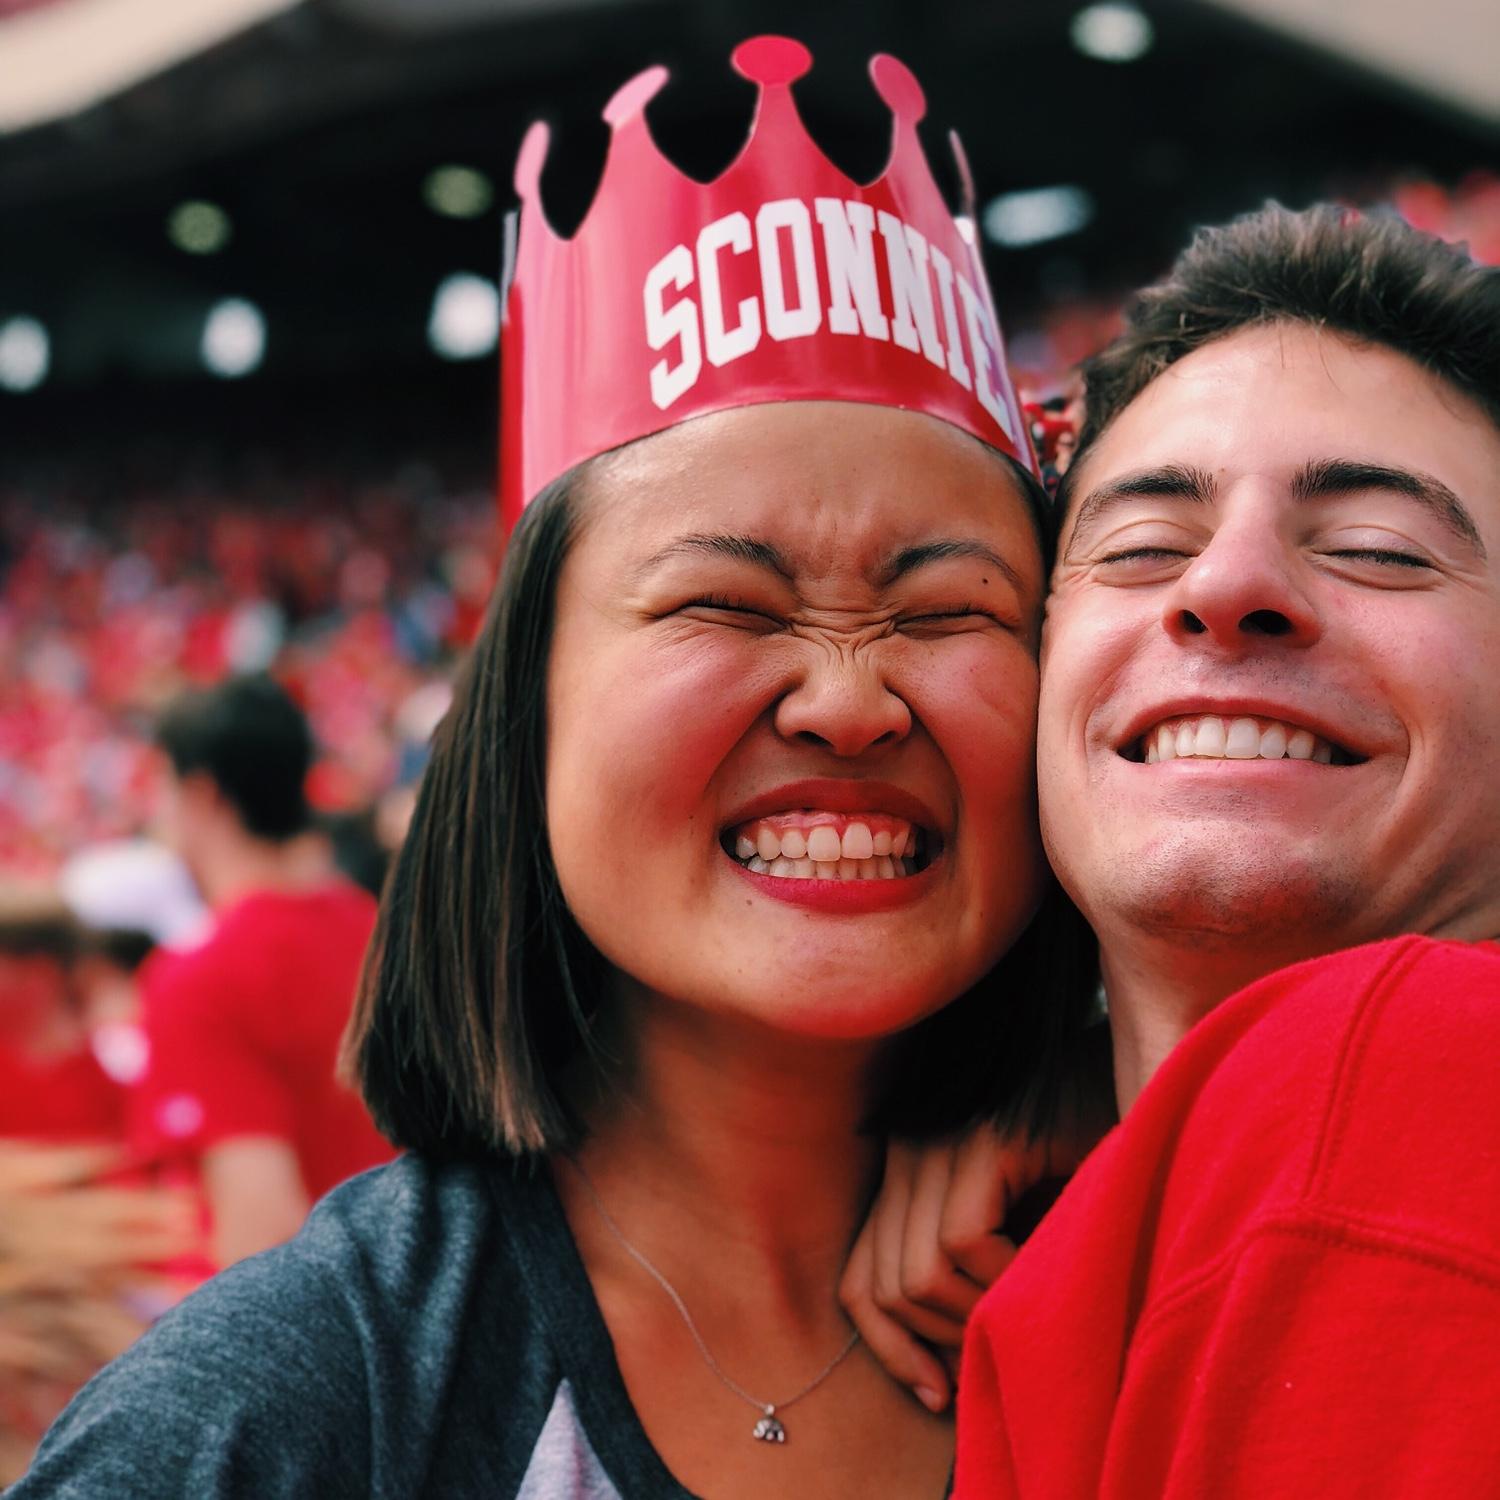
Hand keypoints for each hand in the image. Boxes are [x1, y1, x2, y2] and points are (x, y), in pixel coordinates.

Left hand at [841, 1127, 1064, 1411]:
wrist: (1141, 1102)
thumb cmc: (1085, 1169)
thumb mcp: (1014, 1227)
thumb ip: (971, 1280)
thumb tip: (942, 1386)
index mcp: (905, 1179)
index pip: (860, 1283)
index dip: (893, 1350)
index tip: (940, 1394)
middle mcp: (908, 1157)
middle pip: (881, 1287)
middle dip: (939, 1345)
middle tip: (998, 1358)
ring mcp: (940, 1145)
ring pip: (917, 1275)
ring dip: (974, 1318)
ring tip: (1027, 1313)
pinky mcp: (981, 1141)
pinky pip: (963, 1240)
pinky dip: (1000, 1279)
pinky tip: (1043, 1273)